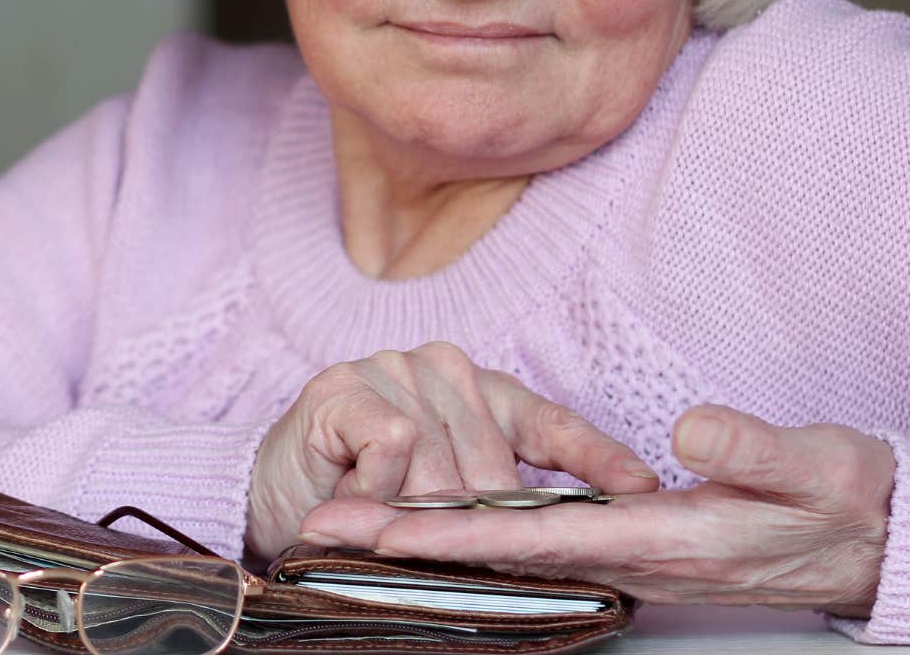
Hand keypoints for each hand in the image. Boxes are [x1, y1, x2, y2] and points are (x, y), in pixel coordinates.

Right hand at [244, 342, 661, 561]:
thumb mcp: (440, 501)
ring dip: (412, 510)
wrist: (270, 499)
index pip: (550, 421)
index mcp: (478, 391)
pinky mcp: (344, 387)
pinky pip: (393, 446)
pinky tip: (355, 488)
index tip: (640, 488)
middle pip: (492, 465)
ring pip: (442, 464)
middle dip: (470, 521)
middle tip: (429, 541)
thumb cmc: (359, 502)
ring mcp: (391, 369)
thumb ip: (493, 499)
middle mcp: (442, 367)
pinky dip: (376, 485)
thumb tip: (568, 528)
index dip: (596, 457)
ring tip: (380, 513)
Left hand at [298, 404, 896, 616]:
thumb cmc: (845, 502)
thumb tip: (686, 427)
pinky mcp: (640, 542)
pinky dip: (483, 532)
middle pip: (500, 552)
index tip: (380, 528)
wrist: (877, 540)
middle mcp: (634, 557)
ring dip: (434, 538)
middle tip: (325, 527)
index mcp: (664, 539)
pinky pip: (542, 542)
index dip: (453, 533)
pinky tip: (447, 519)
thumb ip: (750, 447)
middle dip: (410, 542)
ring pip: (512, 551)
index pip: (536, 539)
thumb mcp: (816, 466)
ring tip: (357, 523)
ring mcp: (633, 554)